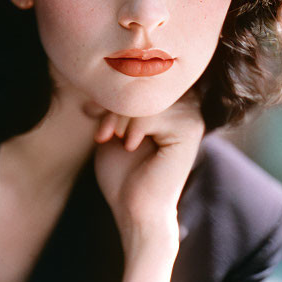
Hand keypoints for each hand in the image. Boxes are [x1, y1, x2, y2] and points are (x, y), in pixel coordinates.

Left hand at [86, 90, 204, 251]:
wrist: (134, 211)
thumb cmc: (123, 174)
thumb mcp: (112, 129)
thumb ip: (114, 101)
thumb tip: (102, 70)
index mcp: (168, 104)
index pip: (136, 78)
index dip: (110, 91)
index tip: (90, 111)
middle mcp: (184, 106)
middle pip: (142, 83)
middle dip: (113, 102)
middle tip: (102, 129)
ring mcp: (190, 116)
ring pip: (146, 95)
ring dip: (120, 115)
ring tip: (111, 137)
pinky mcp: (190, 130)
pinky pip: (154, 111)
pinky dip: (134, 126)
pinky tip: (129, 145)